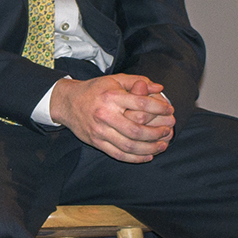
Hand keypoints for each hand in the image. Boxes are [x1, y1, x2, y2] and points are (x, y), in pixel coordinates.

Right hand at [49, 74, 174, 162]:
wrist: (68, 102)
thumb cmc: (95, 90)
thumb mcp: (114, 80)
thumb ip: (137, 81)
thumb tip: (159, 88)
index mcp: (111, 97)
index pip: (141, 105)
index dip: (159, 108)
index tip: (170, 110)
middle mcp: (105, 115)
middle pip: (136, 129)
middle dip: (156, 132)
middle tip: (168, 130)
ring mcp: (99, 131)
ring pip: (129, 145)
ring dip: (149, 148)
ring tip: (163, 145)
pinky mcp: (96, 143)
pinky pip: (118, 154)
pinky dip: (135, 158)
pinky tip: (148, 156)